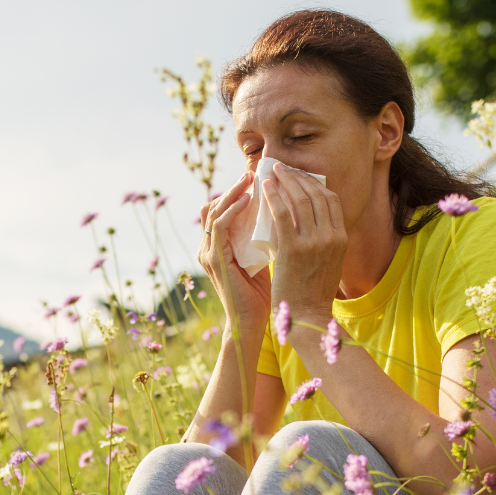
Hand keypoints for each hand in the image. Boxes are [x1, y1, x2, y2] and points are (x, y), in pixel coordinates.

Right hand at [198, 171, 271, 338]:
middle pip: (214, 205)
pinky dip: (232, 209)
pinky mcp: (213, 260)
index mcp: (219, 248)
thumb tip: (288, 215)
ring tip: (253, 178)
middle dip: (235, 186)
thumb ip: (267, 238)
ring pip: (214, 210)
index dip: (238, 192)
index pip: (222, 210)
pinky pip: (219, 225)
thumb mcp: (265, 259)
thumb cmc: (264, 294)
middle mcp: (208, 248)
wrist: (254, 323)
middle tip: (256, 171)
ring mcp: (208, 254)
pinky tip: (249, 200)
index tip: (262, 179)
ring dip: (233, 192)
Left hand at [262, 162, 346, 326]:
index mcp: (341, 239)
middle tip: (283, 168)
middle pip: (316, 195)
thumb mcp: (329, 264)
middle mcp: (331, 237)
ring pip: (300, 200)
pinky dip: (273, 197)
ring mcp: (313, 242)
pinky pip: (282, 214)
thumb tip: (308, 222)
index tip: (300, 177)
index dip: (315, 184)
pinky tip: (265, 189)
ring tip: (272, 172)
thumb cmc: (313, 293)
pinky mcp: (292, 249)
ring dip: (285, 181)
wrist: (306, 316)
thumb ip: (324, 242)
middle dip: (298, 177)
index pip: (331, 201)